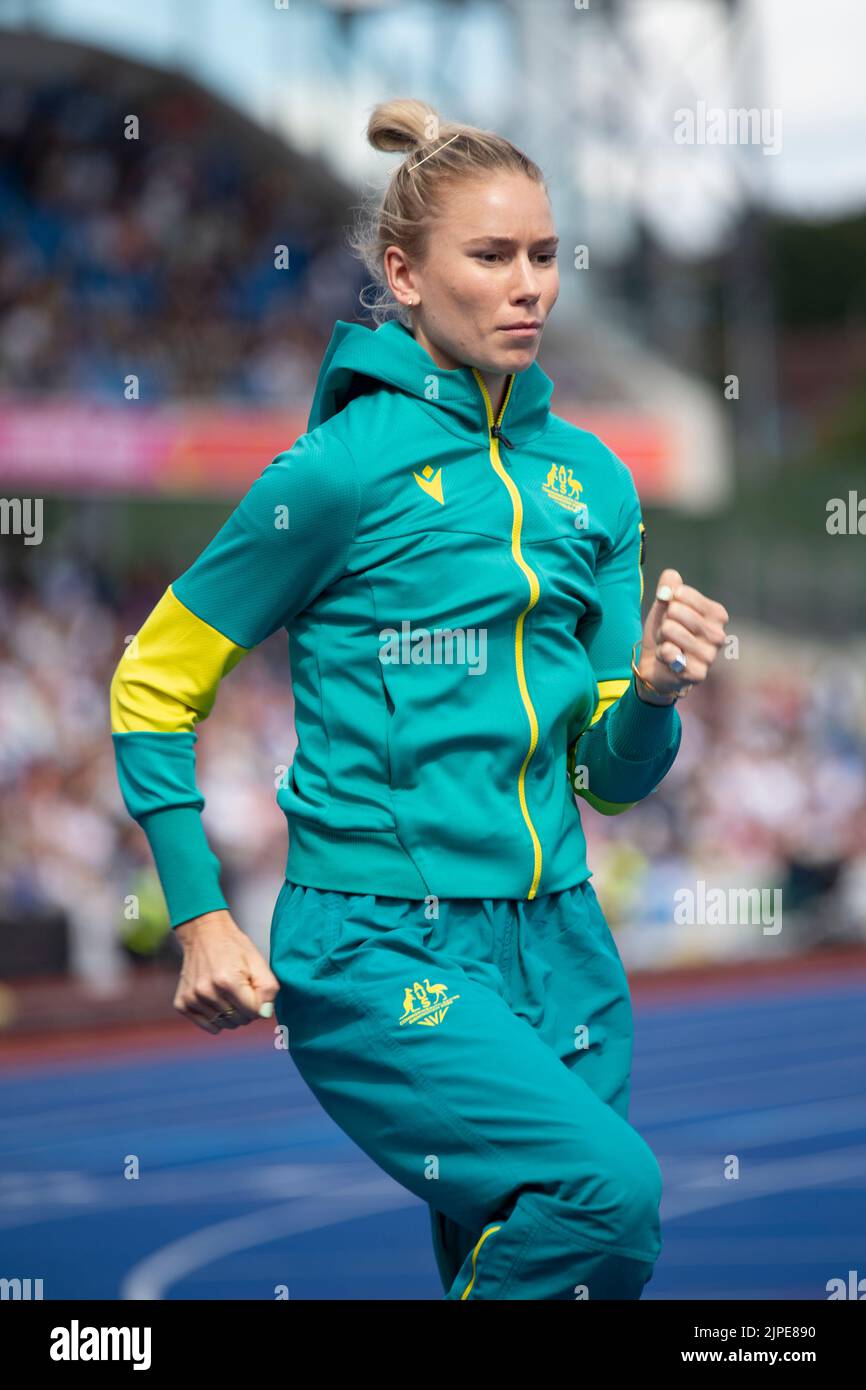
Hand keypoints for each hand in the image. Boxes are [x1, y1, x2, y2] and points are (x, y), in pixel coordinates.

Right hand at [173, 909, 278, 1034]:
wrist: (204, 934)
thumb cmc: (234, 948)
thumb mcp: (257, 962)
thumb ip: (268, 988)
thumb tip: (265, 1014)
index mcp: (228, 981)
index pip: (254, 1013)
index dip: (259, 1003)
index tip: (254, 990)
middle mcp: (207, 992)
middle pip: (239, 1020)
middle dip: (246, 1009)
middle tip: (242, 990)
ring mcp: (192, 999)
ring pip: (224, 1024)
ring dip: (231, 1014)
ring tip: (228, 993)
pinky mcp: (182, 1003)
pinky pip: (207, 1025)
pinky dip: (215, 1017)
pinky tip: (216, 1000)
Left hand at [635, 568, 728, 703]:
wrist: (655, 665)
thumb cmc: (666, 632)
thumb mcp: (665, 606)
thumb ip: (669, 587)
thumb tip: (671, 576)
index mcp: (717, 614)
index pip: (682, 593)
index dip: (668, 604)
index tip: (671, 616)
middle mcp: (719, 635)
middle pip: (675, 611)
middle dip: (664, 623)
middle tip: (669, 635)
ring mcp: (710, 656)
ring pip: (669, 630)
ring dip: (661, 639)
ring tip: (669, 646)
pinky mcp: (698, 673)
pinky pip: (668, 652)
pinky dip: (661, 654)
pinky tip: (670, 661)